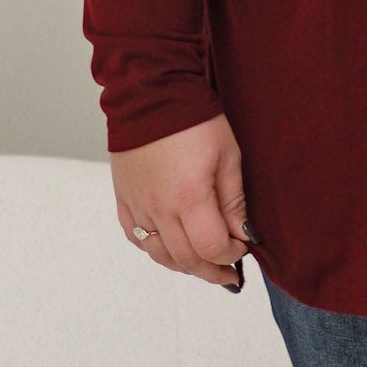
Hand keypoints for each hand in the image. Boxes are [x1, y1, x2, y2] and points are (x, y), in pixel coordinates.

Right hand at [110, 113, 251, 289]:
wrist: (153, 94)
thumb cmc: (195, 119)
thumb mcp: (228, 156)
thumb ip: (234, 201)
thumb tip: (243, 235)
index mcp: (188, 197)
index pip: (211, 248)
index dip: (231, 255)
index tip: (243, 247)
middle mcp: (159, 208)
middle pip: (186, 259)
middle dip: (212, 270)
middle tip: (228, 272)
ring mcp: (138, 206)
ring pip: (159, 255)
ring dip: (184, 266)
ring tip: (203, 264)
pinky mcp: (123, 199)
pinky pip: (136, 238)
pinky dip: (155, 249)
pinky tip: (170, 247)